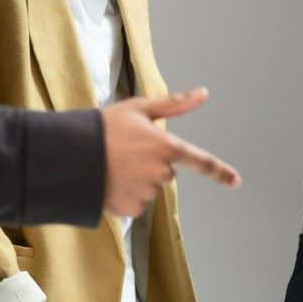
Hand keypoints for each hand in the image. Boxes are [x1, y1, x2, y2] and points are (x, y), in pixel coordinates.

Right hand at [102, 87, 241, 216]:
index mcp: (166, 147)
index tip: (236, 181)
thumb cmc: (103, 127)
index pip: (202, 162)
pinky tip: (108, 181)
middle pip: (166, 172)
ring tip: (112, 166)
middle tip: (124, 152)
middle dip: (150, 163)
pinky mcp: (129, 209)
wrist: (66, 154)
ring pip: (149, 187)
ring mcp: (145, 193)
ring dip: (136, 179)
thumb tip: (204, 93)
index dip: (221, 172)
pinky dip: (124, 194)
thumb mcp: (138, 108)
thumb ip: (175, 104)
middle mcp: (160, 173)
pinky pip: (134, 203)